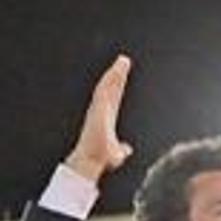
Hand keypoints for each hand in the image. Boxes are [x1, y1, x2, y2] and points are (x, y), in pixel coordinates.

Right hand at [65, 55, 135, 182]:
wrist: (92, 160)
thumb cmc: (100, 158)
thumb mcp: (117, 154)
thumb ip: (122, 149)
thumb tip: (127, 149)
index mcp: (106, 118)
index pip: (114, 97)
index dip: (118, 85)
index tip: (122, 74)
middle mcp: (101, 110)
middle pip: (111, 87)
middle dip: (117, 73)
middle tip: (124, 60)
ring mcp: (99, 108)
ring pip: (108, 86)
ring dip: (115, 73)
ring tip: (123, 61)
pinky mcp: (99, 109)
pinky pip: (104, 91)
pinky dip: (109, 81)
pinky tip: (115, 72)